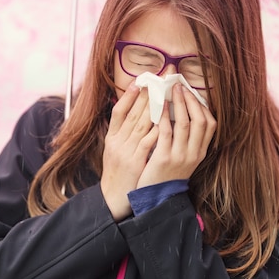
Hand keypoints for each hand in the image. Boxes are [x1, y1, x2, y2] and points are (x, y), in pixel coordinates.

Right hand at [101, 83, 158, 220]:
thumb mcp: (115, 150)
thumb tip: (136, 115)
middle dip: (145, 96)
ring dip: (153, 108)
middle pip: (131, 114)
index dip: (127, 96)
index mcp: (111, 138)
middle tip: (157, 81)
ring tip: (164, 94)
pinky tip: (167, 120)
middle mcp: (116, 142)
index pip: (118, 112)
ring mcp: (126, 152)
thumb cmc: (118, 173)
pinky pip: (148, 143)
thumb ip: (123, 134)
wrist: (113, 198)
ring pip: (140, 125)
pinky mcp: (136, 162)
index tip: (138, 82)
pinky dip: (157, 130)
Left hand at [138, 84, 215, 188]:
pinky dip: (164, 116)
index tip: (192, 92)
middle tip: (180, 86)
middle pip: (201, 121)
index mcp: (200, 153)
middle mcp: (194, 154)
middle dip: (191, 100)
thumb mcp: (183, 159)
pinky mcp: (164, 158)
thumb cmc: (166, 175)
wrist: (155, 199)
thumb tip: (183, 113)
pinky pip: (166, 132)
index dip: (202, 106)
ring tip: (171, 90)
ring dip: (178, 104)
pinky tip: (159, 105)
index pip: (210, 124)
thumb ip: (186, 140)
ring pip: (185, 123)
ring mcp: (181, 156)